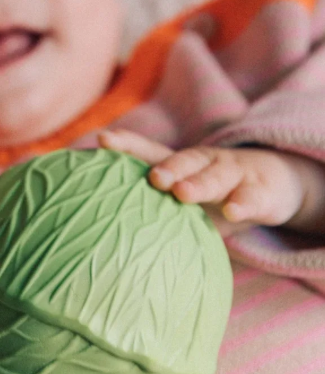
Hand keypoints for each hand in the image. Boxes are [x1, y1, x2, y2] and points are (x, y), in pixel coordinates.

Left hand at [97, 129, 318, 236]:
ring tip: (182, 193)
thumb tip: (105, 232)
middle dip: (167, 167)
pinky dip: (241, 203)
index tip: (102, 140)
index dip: (126, 144)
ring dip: (198, 183)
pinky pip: (250, 198)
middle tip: (152, 178)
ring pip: (214, 177)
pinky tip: (232, 210)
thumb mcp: (183, 200)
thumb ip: (153, 209)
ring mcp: (233, 174)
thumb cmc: (211, 196)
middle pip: (183, 161)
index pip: (148, 150)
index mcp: (179, 163)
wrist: (272, 185)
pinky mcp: (260, 192)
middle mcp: (204, 162)